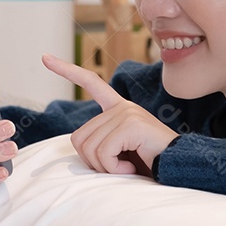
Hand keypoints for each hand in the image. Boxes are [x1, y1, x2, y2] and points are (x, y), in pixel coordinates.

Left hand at [42, 53, 176, 175]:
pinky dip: (114, 169)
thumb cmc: (150, 164)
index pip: (91, 83)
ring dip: (106, 167)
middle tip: (119, 166)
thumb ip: (102, 141)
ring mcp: (127, 113)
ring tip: (129, 166)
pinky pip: (104, 153)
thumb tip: (78, 142)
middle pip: (80, 139)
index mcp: (118, 109)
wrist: (180, 169)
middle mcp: (122, 107)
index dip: (67, 71)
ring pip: (90, 149)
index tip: (45, 57)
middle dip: (95, 162)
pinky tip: (132, 168)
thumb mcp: (120, 151)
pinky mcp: (131, 125)